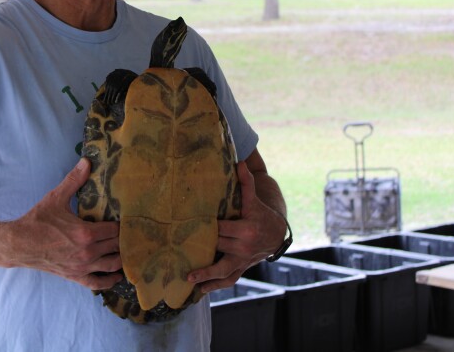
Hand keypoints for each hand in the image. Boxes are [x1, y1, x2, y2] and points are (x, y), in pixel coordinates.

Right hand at [10, 158, 121, 289]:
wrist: (19, 244)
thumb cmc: (37, 221)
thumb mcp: (56, 198)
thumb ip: (74, 180)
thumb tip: (86, 161)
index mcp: (86, 233)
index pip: (116, 230)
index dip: (123, 225)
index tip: (128, 219)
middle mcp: (87, 252)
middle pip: (117, 247)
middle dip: (125, 240)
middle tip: (132, 233)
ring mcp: (82, 267)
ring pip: (112, 265)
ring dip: (122, 259)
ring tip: (129, 251)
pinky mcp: (75, 276)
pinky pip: (97, 283)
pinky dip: (109, 281)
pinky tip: (117, 276)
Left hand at [187, 160, 286, 293]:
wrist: (277, 234)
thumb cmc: (261, 214)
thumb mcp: (254, 200)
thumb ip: (246, 183)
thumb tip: (239, 162)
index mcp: (246, 229)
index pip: (221, 229)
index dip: (205, 227)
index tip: (186, 226)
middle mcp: (244, 247)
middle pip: (218, 247)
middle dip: (200, 248)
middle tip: (176, 248)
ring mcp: (243, 260)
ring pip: (223, 270)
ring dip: (206, 275)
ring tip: (189, 279)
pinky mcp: (242, 268)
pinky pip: (229, 279)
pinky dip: (215, 285)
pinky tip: (200, 291)